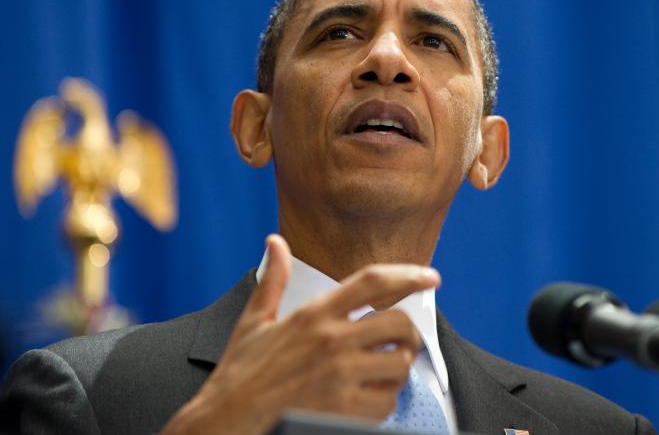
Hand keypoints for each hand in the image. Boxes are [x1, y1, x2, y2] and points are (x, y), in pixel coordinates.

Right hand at [161, 234, 439, 434]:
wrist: (228, 419)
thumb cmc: (242, 372)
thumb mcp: (255, 320)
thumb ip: (273, 279)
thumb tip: (275, 242)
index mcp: (314, 314)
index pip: (372, 282)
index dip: (407, 275)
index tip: (430, 277)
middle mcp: (331, 340)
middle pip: (399, 323)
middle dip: (408, 333)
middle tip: (400, 342)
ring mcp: (339, 375)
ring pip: (400, 363)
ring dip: (397, 369)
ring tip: (381, 372)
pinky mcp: (343, 410)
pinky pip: (388, 402)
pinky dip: (384, 401)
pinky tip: (367, 399)